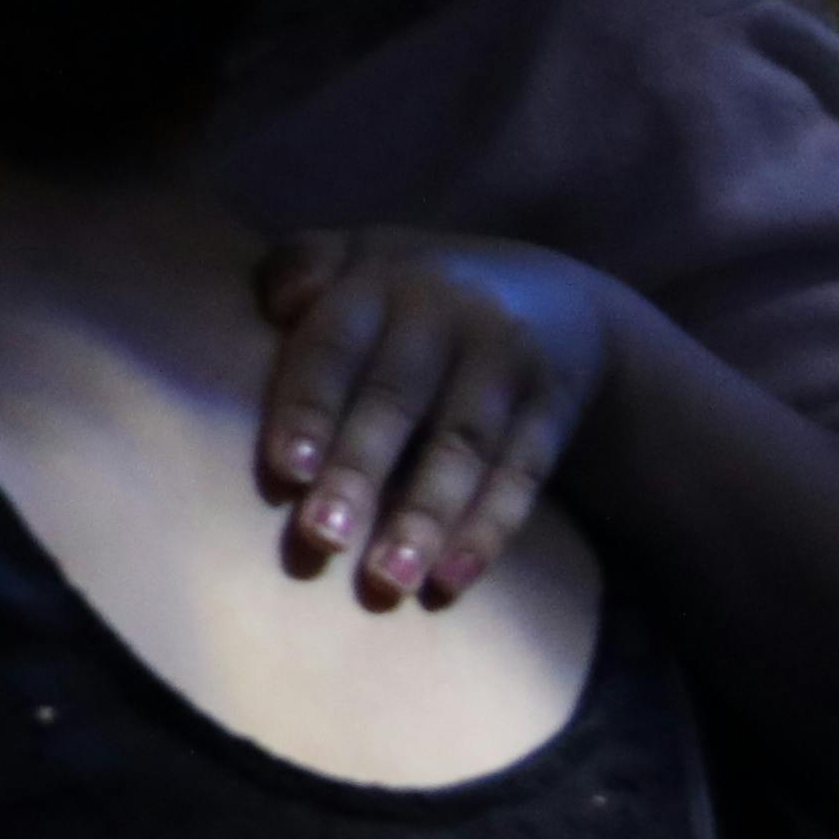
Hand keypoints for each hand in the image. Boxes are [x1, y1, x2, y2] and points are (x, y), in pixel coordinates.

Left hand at [257, 227, 629, 610]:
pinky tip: (451, 581)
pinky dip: (486, 530)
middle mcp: (446, 315)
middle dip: (359, 472)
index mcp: (380, 281)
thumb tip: (282, 306)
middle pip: (396, 401)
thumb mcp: (358, 257)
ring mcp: (505, 362)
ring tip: (389, 580)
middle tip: (321, 538)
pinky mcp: (552, 406)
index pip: (336, 346)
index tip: (287, 471)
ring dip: (425, 517)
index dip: (311, 406)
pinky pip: (521, 475)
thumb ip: (300, 265)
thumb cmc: (411, 294)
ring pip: (462, 447)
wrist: (556, 294)